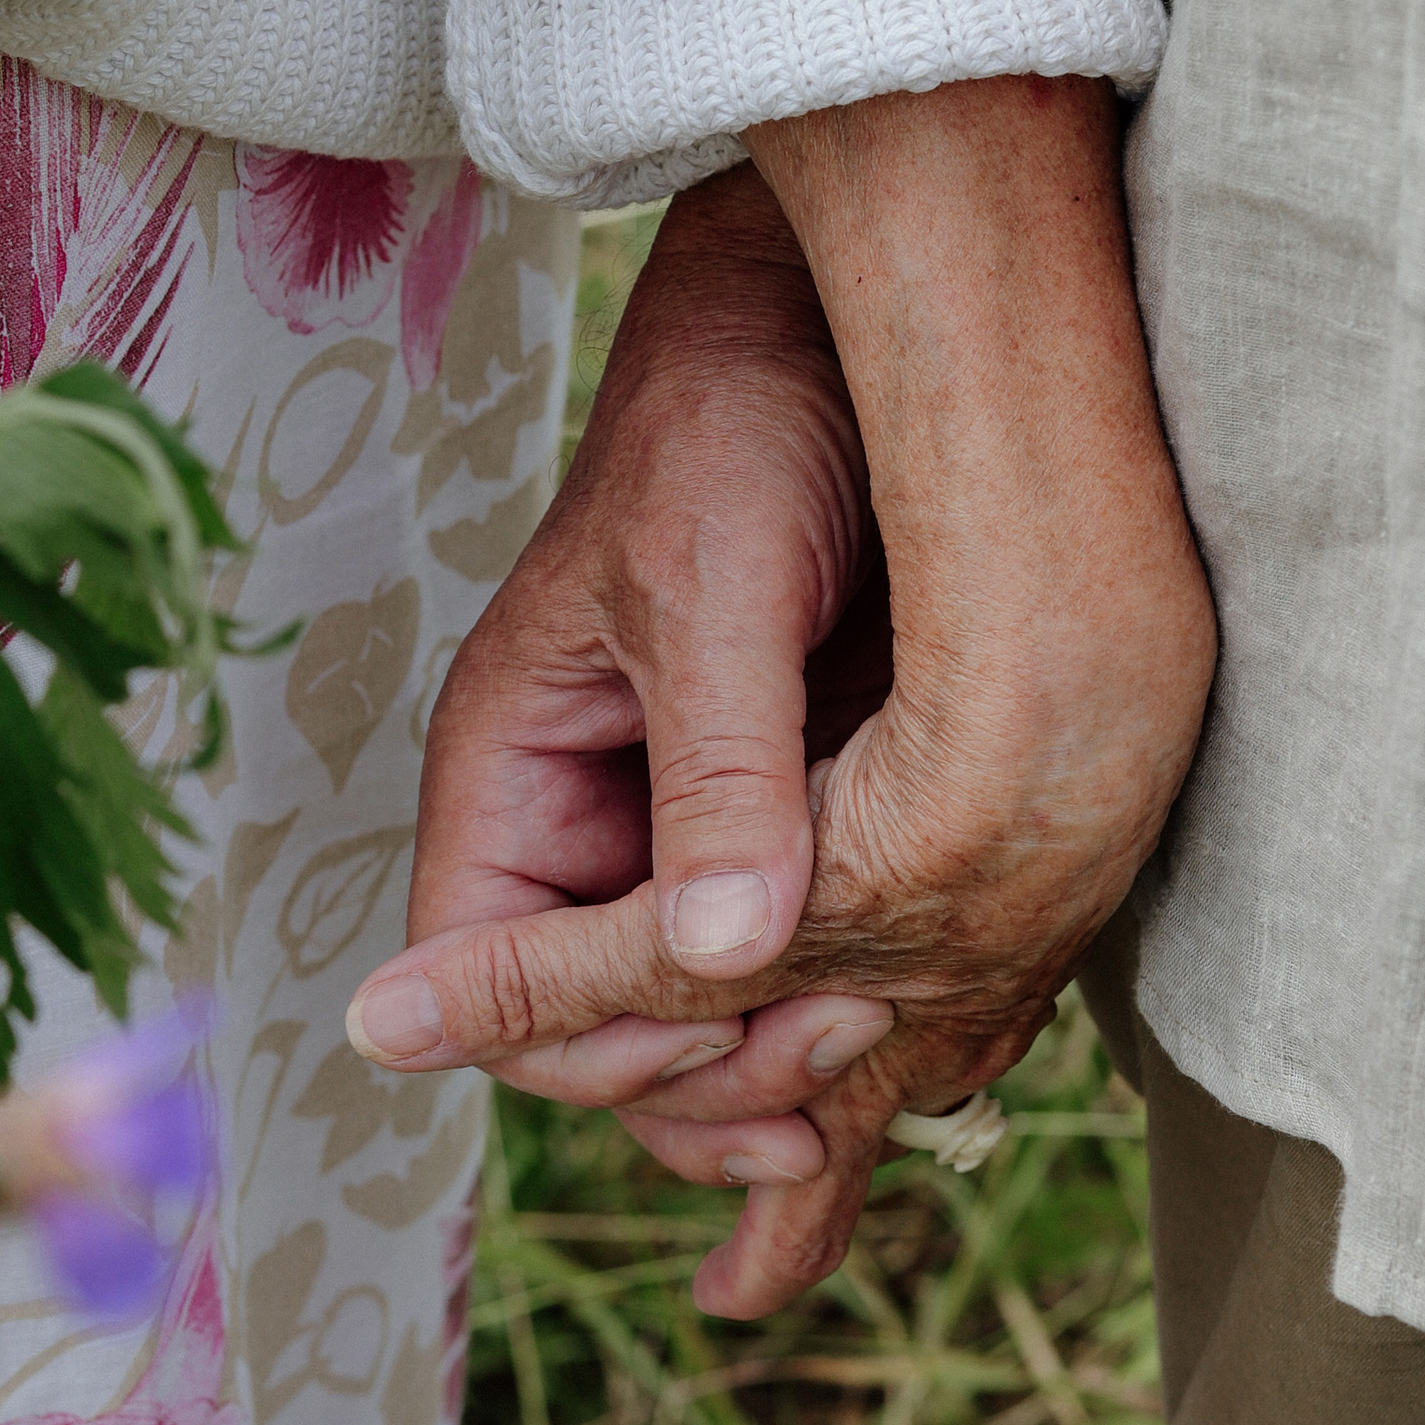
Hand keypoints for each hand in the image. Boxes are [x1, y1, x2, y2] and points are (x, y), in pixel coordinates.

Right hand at [356, 78, 1216, 1315]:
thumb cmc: (740, 416)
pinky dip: (854, 1011)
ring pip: (707, 1009)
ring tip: (888, 1072)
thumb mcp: (717, 586)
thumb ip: (718, 771)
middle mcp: (595, 816)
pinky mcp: (801, 817)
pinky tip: (934, 1047)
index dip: (584, 1049)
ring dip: (782, 1066)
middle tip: (823, 1108)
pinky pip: (803, 955)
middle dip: (699, 1081)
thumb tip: (714, 957)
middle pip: (602, 1026)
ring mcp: (696, 825)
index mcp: (519, 765)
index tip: (712, 1057)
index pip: (490, 977)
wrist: (840, 316)